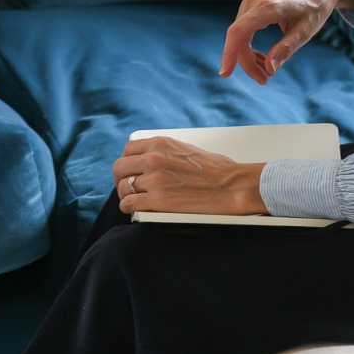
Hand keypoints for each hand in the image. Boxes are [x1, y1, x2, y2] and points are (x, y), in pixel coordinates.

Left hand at [112, 136, 265, 215]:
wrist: (233, 186)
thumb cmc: (217, 170)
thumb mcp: (186, 149)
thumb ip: (165, 153)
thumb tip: (150, 161)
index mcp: (161, 143)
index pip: (128, 150)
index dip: (126, 162)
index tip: (128, 170)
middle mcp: (154, 159)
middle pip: (120, 168)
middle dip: (120, 179)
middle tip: (126, 187)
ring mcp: (155, 180)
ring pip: (123, 188)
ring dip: (125, 196)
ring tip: (132, 201)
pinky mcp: (158, 201)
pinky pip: (130, 204)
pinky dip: (128, 208)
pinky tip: (133, 210)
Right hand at [219, 0, 353, 84]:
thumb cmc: (316, 7)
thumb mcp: (306, 31)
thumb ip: (286, 49)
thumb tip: (268, 69)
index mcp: (269, 7)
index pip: (239, 32)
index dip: (229, 53)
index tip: (226, 74)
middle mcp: (254, 1)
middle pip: (238, 37)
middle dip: (247, 62)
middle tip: (264, 80)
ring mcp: (251, 1)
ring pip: (238, 35)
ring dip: (247, 56)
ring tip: (266, 70)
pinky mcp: (252, 4)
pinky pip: (243, 28)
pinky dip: (248, 45)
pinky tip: (262, 57)